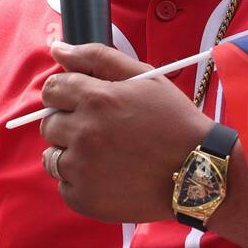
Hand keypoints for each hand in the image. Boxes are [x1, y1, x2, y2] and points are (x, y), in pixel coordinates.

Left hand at [39, 41, 211, 222]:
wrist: (198, 172)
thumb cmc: (173, 121)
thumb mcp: (144, 77)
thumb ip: (97, 57)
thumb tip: (57, 48)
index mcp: (95, 99)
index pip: (52, 90)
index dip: (66, 93)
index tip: (84, 101)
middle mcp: (83, 134)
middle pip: (49, 124)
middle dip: (68, 122)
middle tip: (100, 129)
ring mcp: (82, 170)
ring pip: (52, 156)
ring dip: (70, 152)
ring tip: (105, 154)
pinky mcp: (84, 199)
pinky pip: (64, 185)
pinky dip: (80, 180)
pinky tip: (108, 175)